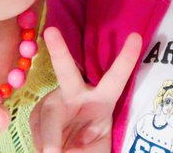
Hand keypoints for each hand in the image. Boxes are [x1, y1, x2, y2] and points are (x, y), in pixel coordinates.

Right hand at [30, 27, 141, 152]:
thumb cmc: (91, 150)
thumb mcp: (97, 149)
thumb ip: (86, 142)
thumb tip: (58, 146)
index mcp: (102, 100)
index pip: (116, 78)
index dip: (126, 58)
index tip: (136, 36)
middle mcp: (77, 95)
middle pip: (67, 72)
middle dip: (59, 51)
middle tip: (50, 32)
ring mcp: (56, 102)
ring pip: (49, 112)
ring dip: (50, 137)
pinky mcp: (38, 114)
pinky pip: (37, 126)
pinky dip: (43, 142)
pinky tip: (49, 150)